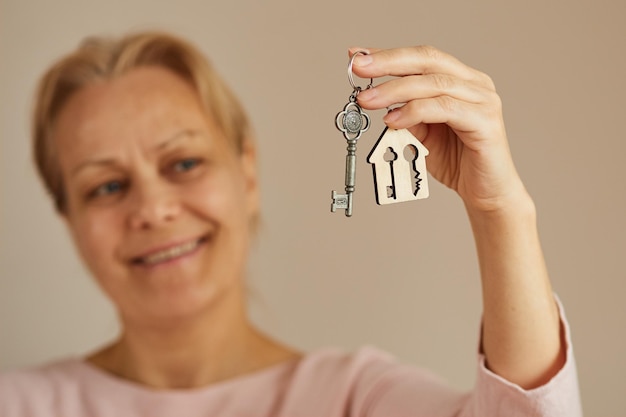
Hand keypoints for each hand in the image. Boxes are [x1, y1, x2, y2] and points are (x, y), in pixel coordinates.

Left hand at [351, 46, 528, 211]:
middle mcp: (475, 84)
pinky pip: (444, 108)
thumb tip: (375, 98)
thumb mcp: (421, 134)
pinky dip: (414, 111)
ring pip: (433, 84)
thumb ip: (404, 114)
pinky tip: (393, 119)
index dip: (388, 55)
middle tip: (359, 68)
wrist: (485, 192)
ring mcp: (483, 100)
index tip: (357, 56)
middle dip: (388, 62)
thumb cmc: (457, 161)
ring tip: (368, 100)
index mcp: (460, 80)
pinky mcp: (485, 121)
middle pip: (427, 60)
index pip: (421, 58)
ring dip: (395, 90)